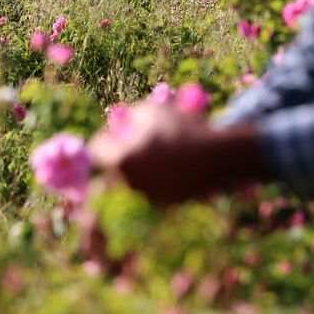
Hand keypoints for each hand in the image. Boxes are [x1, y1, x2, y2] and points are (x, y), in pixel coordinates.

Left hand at [87, 102, 264, 204]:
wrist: (217, 156)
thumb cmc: (180, 128)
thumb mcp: (150, 110)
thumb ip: (128, 116)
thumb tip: (120, 122)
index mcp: (121, 160)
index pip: (96, 150)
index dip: (104, 136)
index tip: (117, 130)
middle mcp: (130, 182)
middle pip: (114, 166)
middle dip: (122, 152)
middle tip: (137, 141)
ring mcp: (147, 195)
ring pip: (134, 177)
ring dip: (140, 165)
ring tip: (160, 150)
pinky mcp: (166, 203)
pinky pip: (154, 187)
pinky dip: (158, 177)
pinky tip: (174, 164)